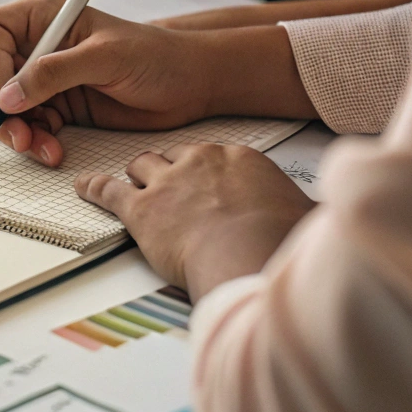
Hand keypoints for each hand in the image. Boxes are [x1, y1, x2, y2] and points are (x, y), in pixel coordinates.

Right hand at [0, 0, 219, 165]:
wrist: (190, 85)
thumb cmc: (157, 56)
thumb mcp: (105, 58)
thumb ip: (54, 73)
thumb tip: (9, 95)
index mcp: (46, 16)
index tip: (6, 97)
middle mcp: (42, 45)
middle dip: (2, 110)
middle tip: (18, 135)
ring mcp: (49, 77)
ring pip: (10, 107)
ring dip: (19, 131)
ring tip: (40, 147)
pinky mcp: (61, 104)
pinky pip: (32, 125)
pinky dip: (36, 141)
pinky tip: (53, 150)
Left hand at [76, 144, 314, 299]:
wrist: (252, 255)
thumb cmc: (282, 242)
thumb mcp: (307, 218)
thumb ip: (306, 214)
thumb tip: (328, 223)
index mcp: (239, 160)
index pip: (214, 157)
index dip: (207, 172)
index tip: (207, 183)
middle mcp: (199, 162)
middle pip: (174, 156)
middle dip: (169, 169)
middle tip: (169, 185)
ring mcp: (167, 183)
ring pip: (141, 166)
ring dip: (136, 176)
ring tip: (130, 183)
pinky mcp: (140, 210)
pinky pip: (108, 191)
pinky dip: (93, 188)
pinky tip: (83, 187)